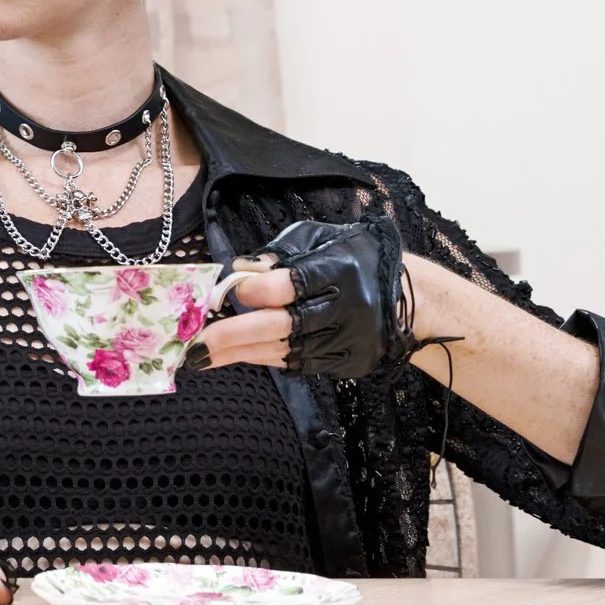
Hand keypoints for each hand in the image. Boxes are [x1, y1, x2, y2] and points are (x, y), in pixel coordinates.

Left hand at [190, 220, 416, 378]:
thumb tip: (237, 271)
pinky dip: (267, 359)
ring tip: (204, 357)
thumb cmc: (353, 258)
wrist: (408, 297)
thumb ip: (278, 253)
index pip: (288, 285)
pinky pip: (299, 365)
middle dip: (233, 336)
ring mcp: (348, 341)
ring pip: (285, 351)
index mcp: (338, 270)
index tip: (226, 293)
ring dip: (241, 355)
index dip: (253, 292)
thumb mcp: (318, 240)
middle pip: (281, 326)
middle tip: (196, 345)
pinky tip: (240, 356)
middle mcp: (345, 309)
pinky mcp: (349, 364)